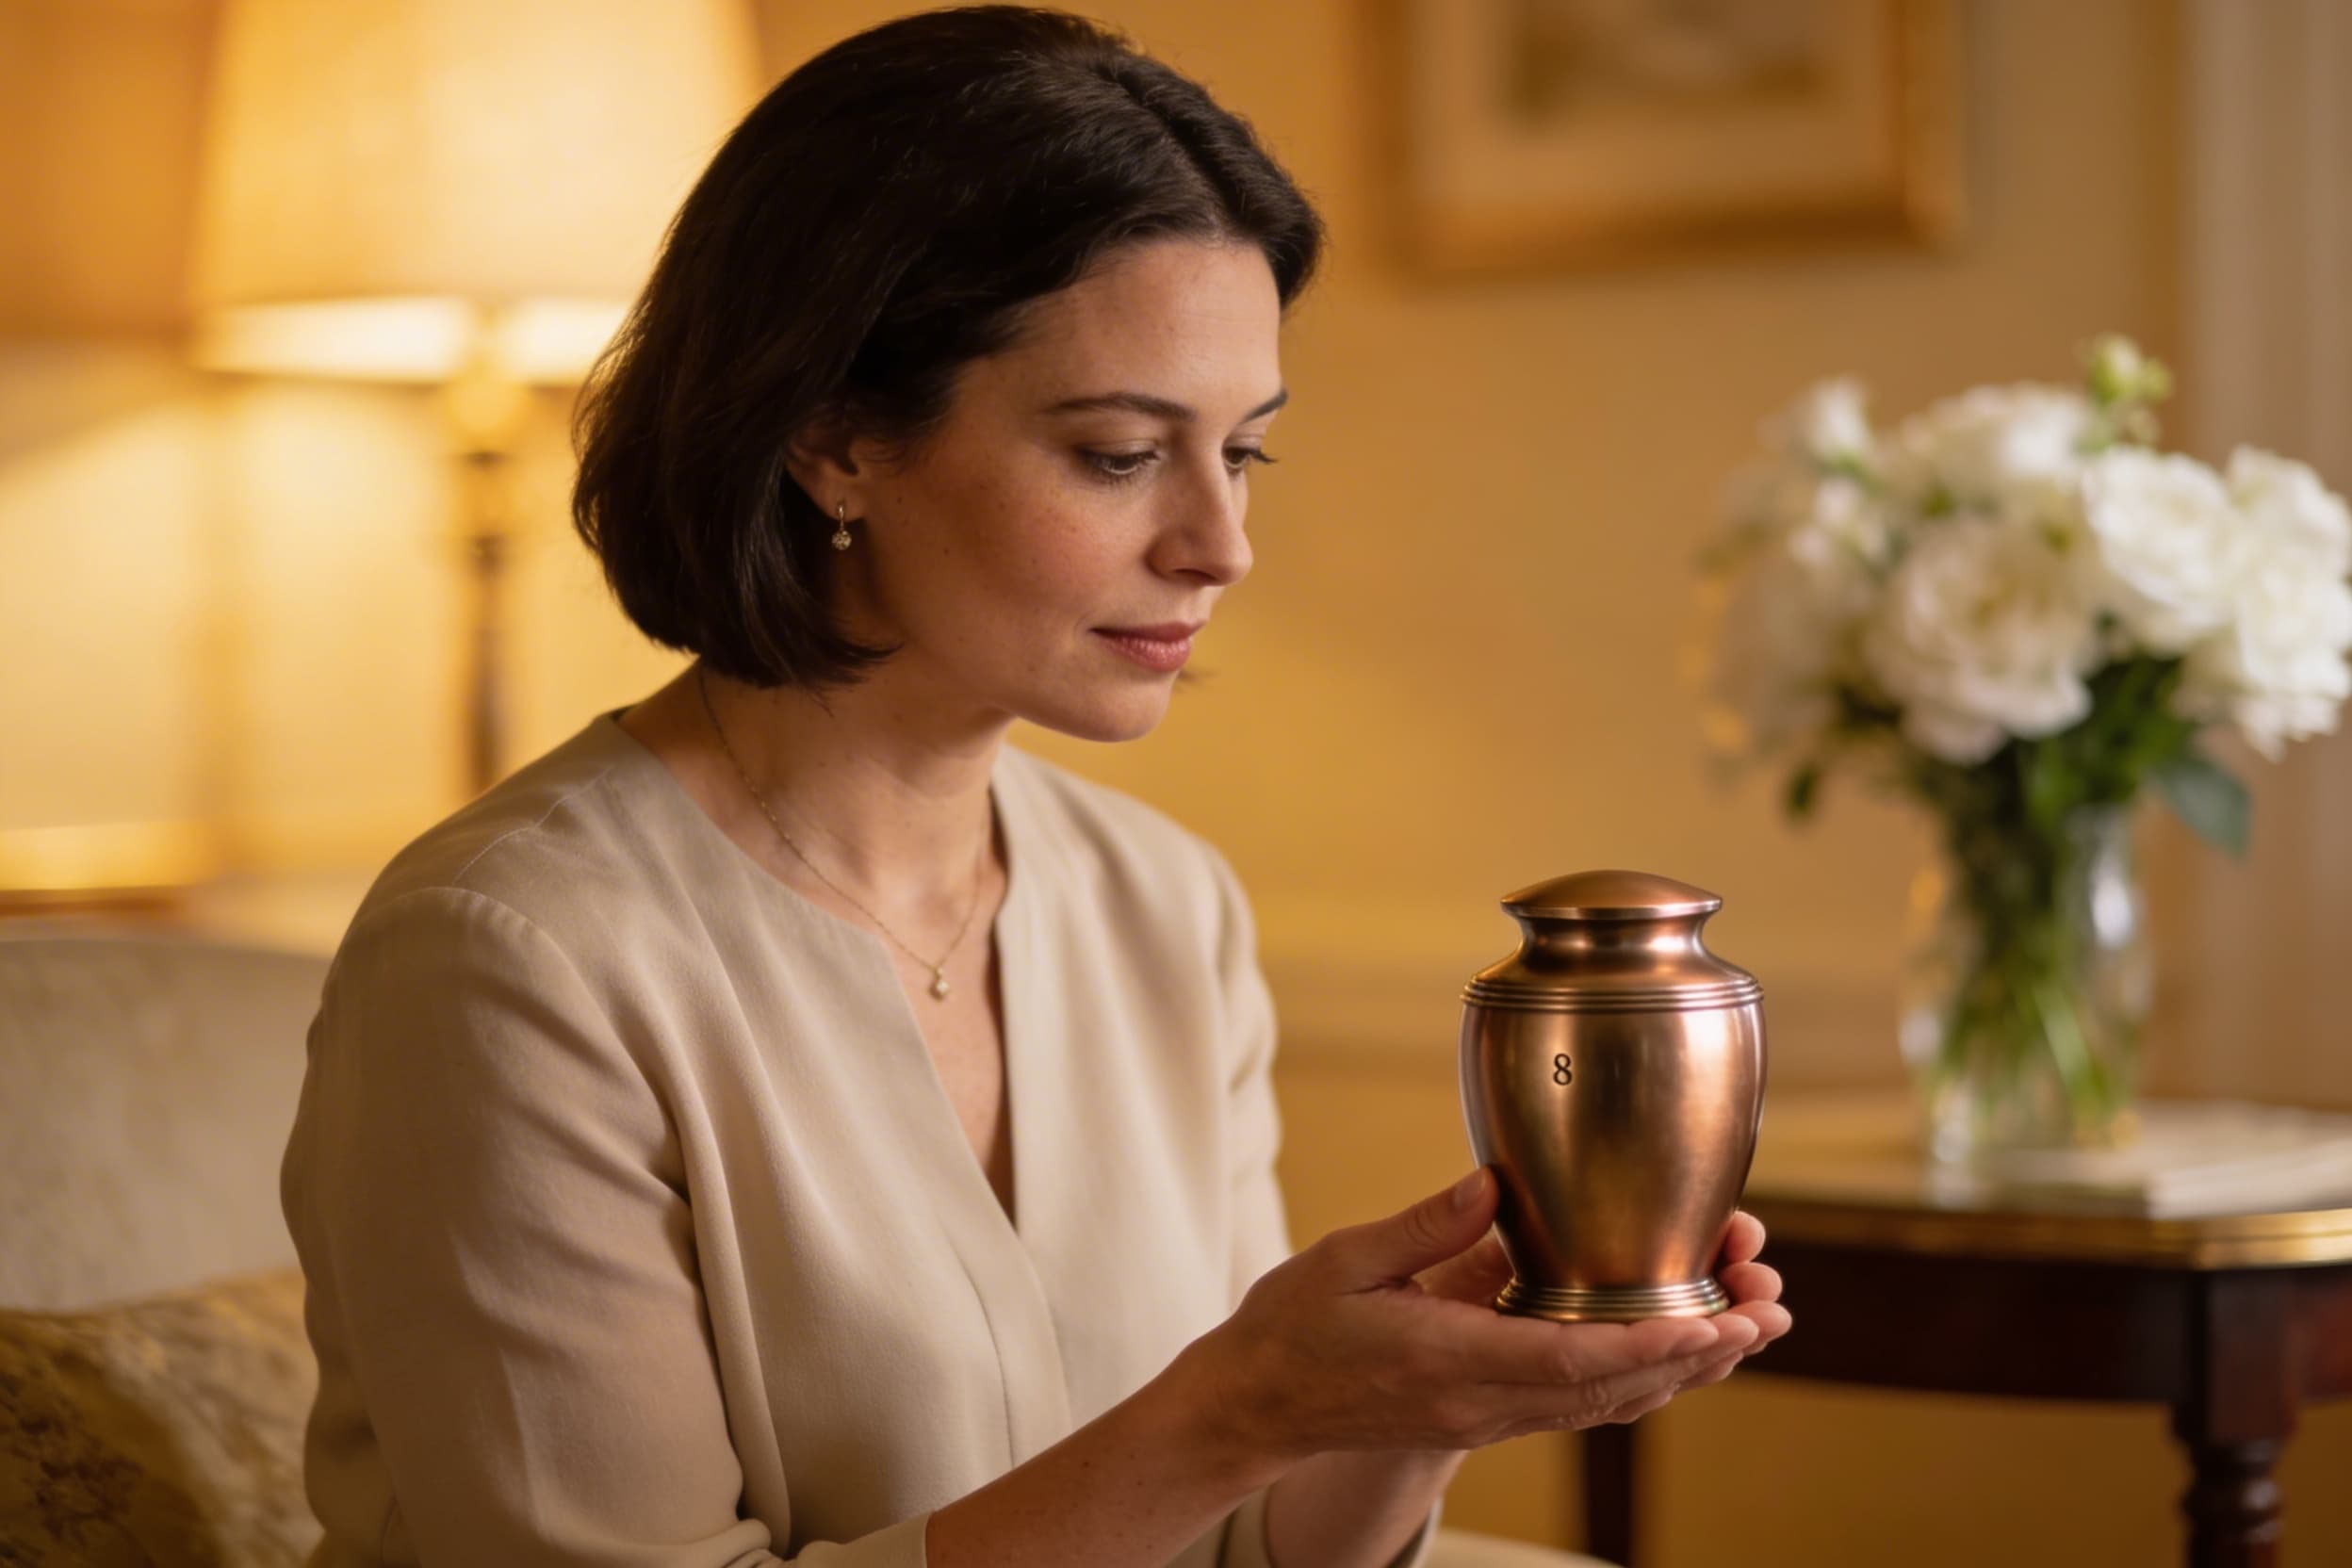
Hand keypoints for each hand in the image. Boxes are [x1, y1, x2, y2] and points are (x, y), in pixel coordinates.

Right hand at [1176, 1169, 1793, 1463]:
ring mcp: (1489, 1415)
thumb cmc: (1292, 1328)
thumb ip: (1424, 1224)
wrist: (1257, 1405)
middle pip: (1614, 1389)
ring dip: (1685, 1368)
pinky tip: (1680, 1348)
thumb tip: (1493, 1180)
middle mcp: (1482, 1400)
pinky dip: (1642, 1376)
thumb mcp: (1345, 1260)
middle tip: (1767, 1311)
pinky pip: (1583, 1402)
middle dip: (1700, 1352)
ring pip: (1610, 1403)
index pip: (1572, 1360)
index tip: (1716, 1317)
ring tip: (1749, 1327)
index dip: (1654, 1340)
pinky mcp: (1489, 1412)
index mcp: (1449, 1360)